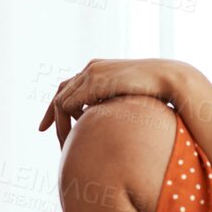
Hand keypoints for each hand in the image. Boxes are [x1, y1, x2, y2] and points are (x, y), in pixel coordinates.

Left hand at [37, 58, 188, 146]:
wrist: (169, 78)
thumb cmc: (158, 92)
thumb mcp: (131, 99)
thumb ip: (117, 107)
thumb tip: (113, 125)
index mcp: (101, 69)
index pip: (72, 85)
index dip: (61, 103)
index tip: (55, 120)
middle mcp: (92, 68)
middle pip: (61, 90)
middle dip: (50, 112)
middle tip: (42, 129)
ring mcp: (90, 73)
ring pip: (60, 100)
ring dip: (59, 123)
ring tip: (63, 143)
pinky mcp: (92, 82)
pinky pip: (65, 105)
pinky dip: (63, 122)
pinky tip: (71, 136)